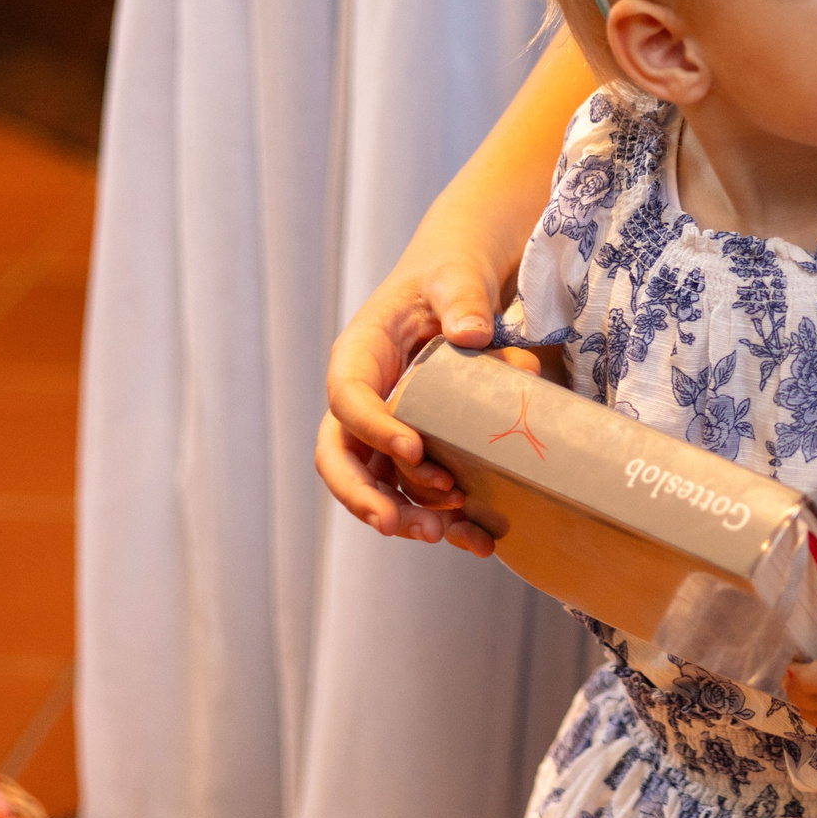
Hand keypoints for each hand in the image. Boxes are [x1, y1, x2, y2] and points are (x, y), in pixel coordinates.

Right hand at [314, 253, 529, 555]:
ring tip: (441, 533)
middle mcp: (363, 401)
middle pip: (340, 457)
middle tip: (400, 524)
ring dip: (403, 514)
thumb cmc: (448, 279)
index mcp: (359, 357)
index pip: (348, 399)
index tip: (414, 448)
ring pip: (375, 485)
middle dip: (364, 496)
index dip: (372, 428)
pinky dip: (443, 519)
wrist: (460, 292)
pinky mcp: (415, 452)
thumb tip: (472, 334)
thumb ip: (462, 299)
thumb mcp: (453, 277)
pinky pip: (417, 493)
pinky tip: (476, 541)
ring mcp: (384, 431)